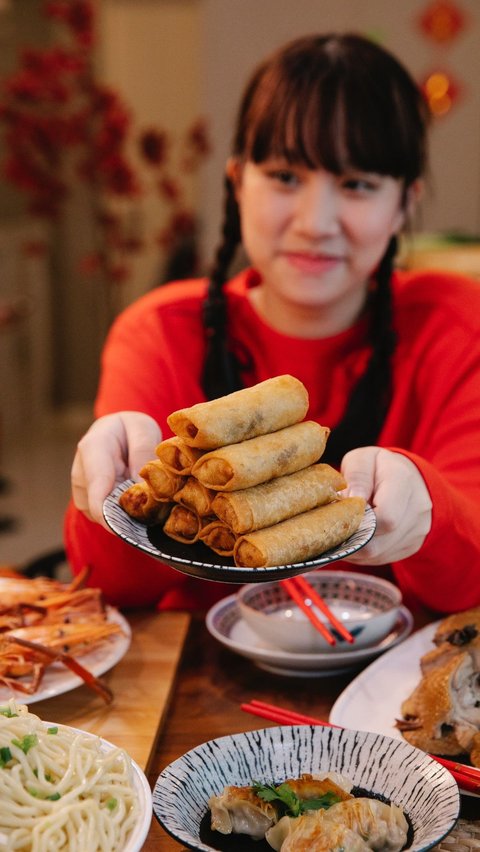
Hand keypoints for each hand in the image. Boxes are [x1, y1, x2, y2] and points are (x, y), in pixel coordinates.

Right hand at [71, 411, 160, 527]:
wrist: (116, 430)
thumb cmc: (130, 429)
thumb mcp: (142, 429)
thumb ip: (142, 452)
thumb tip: (141, 485)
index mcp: (93, 448)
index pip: (96, 485)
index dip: (105, 512)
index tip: (120, 529)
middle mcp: (81, 470)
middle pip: (96, 505)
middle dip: (120, 517)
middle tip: (147, 518)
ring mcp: (82, 487)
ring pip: (99, 514)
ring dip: (121, 516)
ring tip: (142, 504)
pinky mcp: (87, 499)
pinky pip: (102, 515)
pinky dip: (118, 516)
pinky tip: (132, 506)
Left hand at [340, 447, 431, 564]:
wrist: (411, 477)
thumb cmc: (379, 467)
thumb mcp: (363, 459)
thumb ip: (358, 476)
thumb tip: (353, 500)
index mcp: (404, 480)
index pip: (386, 517)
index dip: (358, 520)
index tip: (343, 512)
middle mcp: (418, 507)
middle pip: (378, 540)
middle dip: (351, 535)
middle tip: (337, 524)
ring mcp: (419, 529)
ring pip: (377, 553)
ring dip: (355, 545)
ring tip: (346, 528)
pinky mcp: (412, 545)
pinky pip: (381, 558)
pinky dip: (364, 552)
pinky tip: (358, 535)